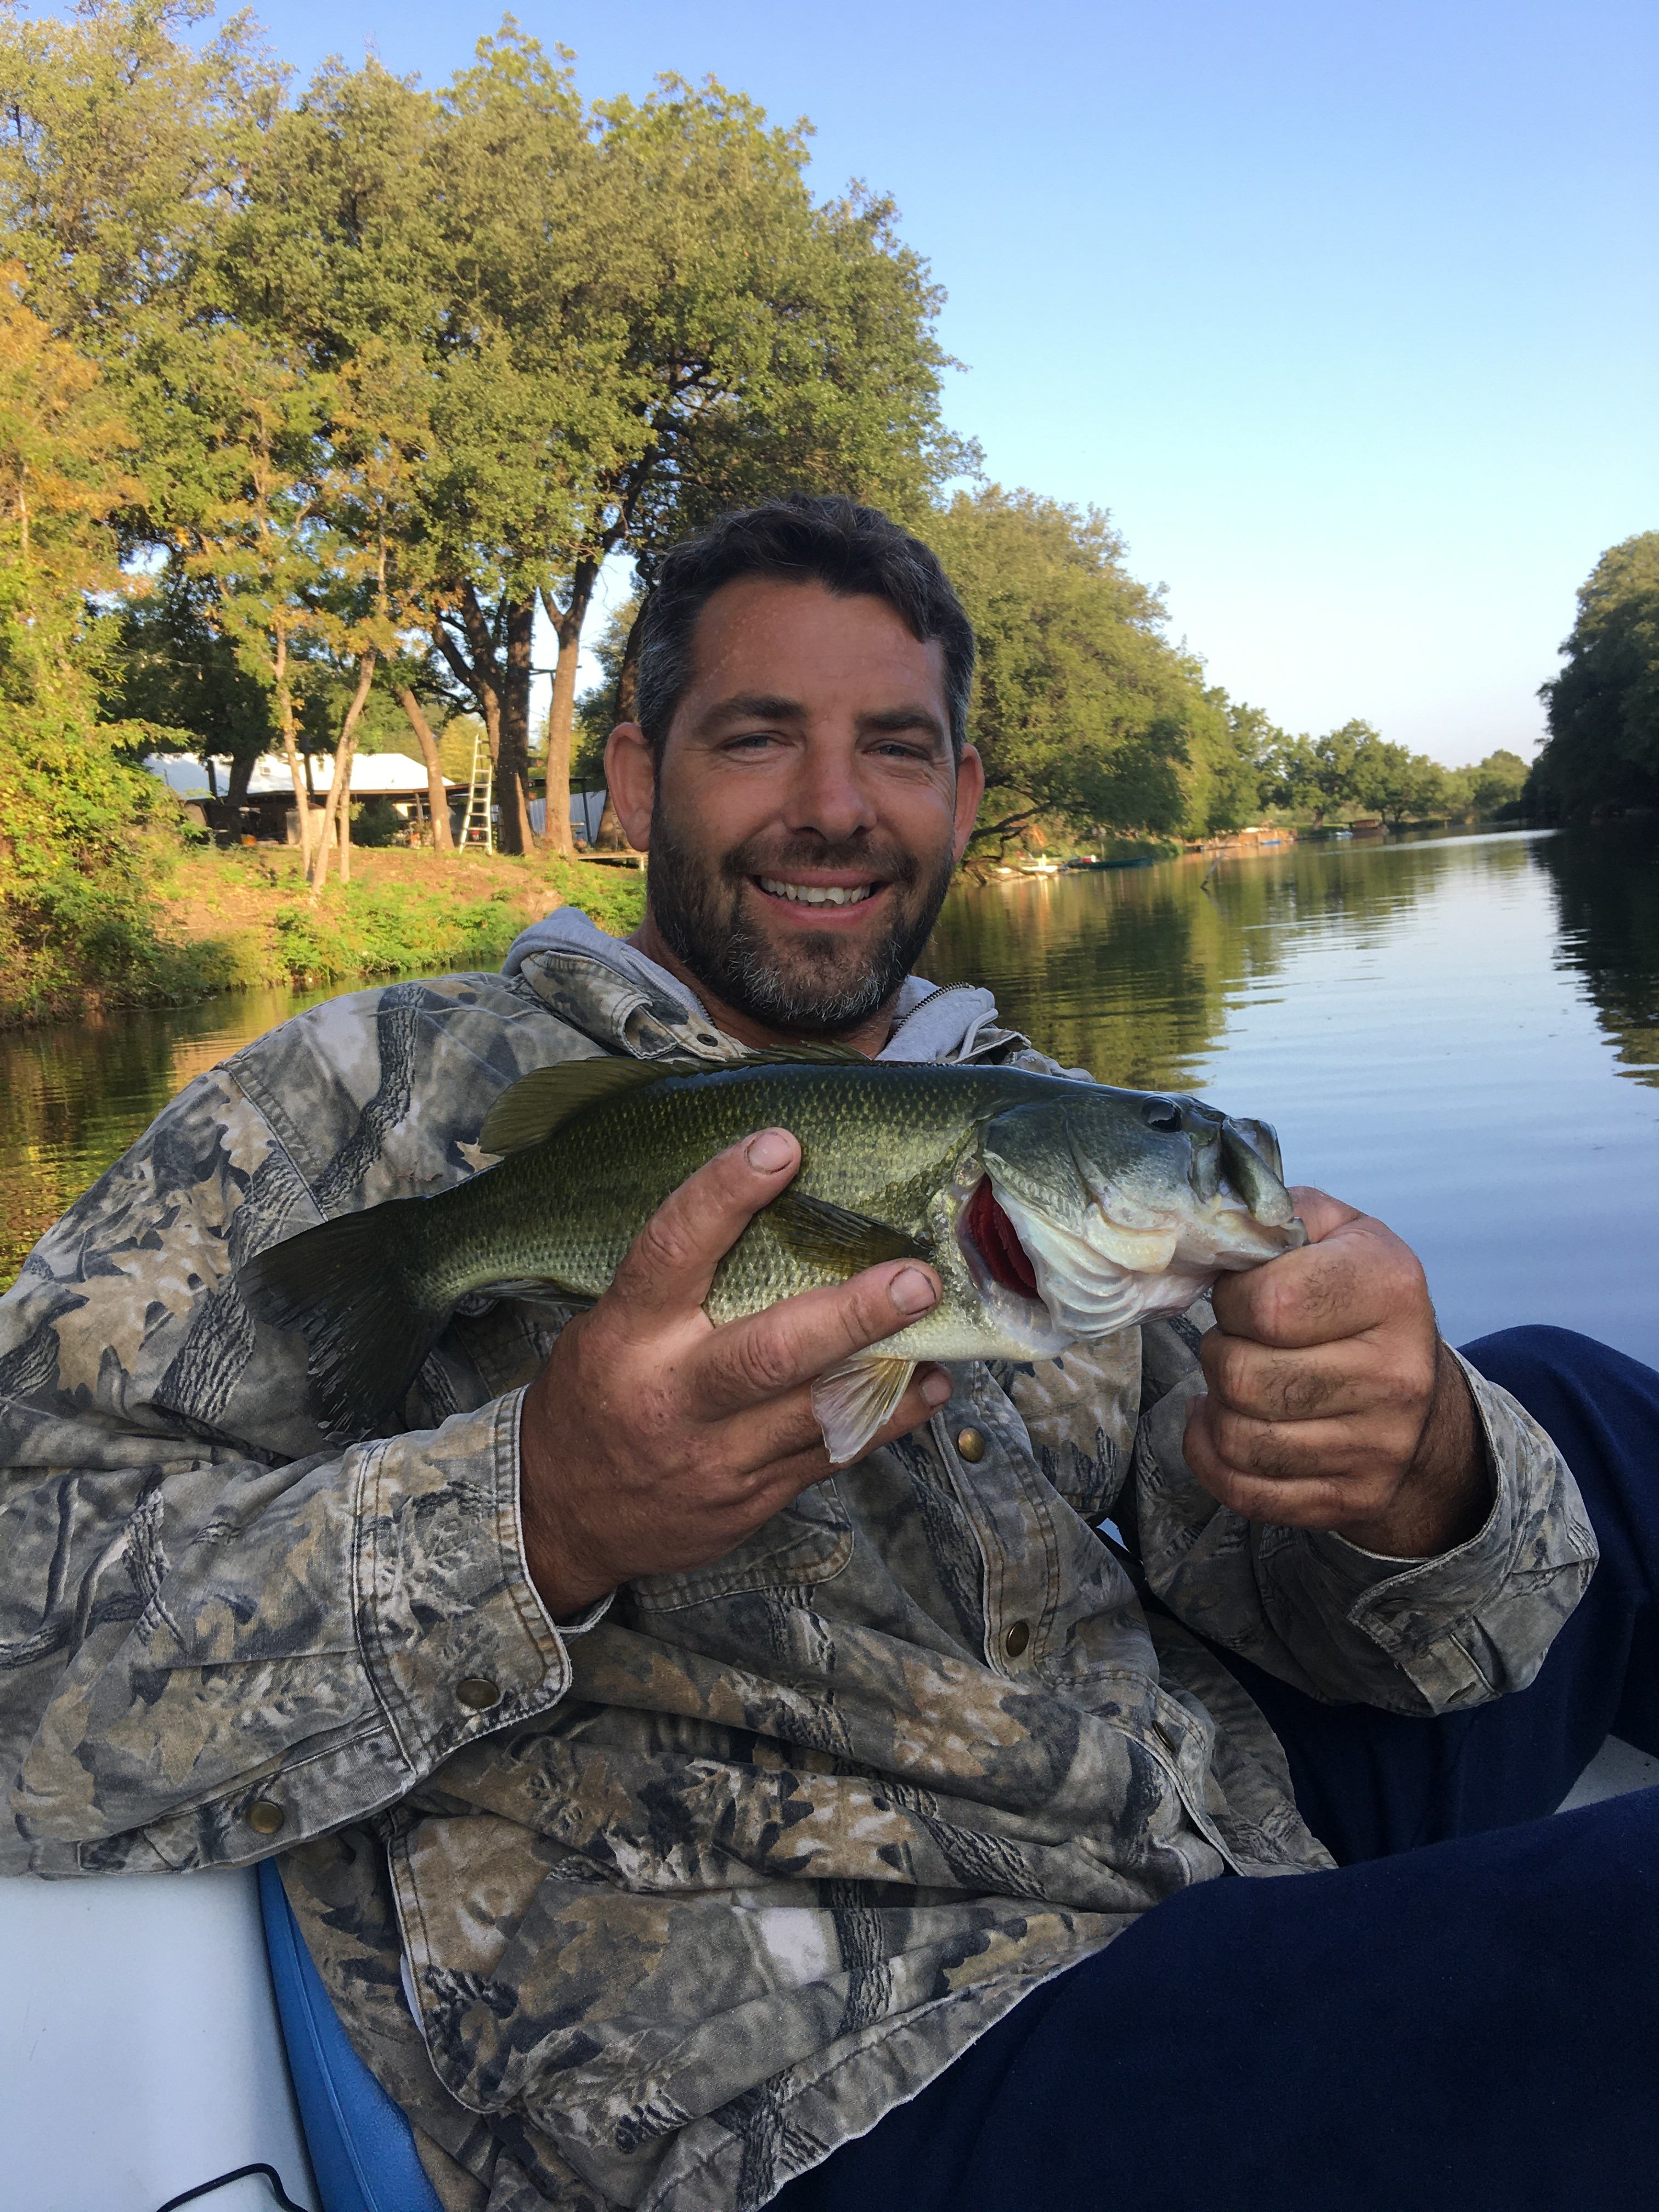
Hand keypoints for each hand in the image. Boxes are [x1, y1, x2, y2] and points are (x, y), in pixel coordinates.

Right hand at [518, 1127, 949, 1617]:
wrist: (559, 1518)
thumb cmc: (592, 1400)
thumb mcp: (608, 1331)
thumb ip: (677, 1289)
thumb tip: (771, 1216)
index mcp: (627, 1337)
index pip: (672, 1251)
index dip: (724, 1194)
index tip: (780, 1147)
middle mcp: (673, 1396)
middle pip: (770, 1352)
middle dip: (852, 1314)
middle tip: (917, 1279)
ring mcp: (716, 1457)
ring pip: (817, 1413)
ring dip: (891, 1370)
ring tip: (942, 1327)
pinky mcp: (750, 1500)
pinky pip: (830, 1455)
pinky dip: (887, 1420)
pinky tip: (927, 1389)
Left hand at [1182, 1187, 1490, 1557]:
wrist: (1421, 1391)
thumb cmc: (1356, 1296)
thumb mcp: (1333, 1230)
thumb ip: (1272, 1214)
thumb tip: (1202, 1226)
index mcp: (1390, 1287)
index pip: (1268, 1304)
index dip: (1230, 1297)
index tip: (1241, 1294)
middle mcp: (1396, 1372)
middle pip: (1243, 1378)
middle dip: (1218, 1353)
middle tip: (1237, 1341)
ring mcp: (1379, 1445)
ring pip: (1239, 1439)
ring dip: (1216, 1406)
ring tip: (1235, 1381)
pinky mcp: (1354, 1497)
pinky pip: (1246, 1491)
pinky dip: (1212, 1457)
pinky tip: (1221, 1425)